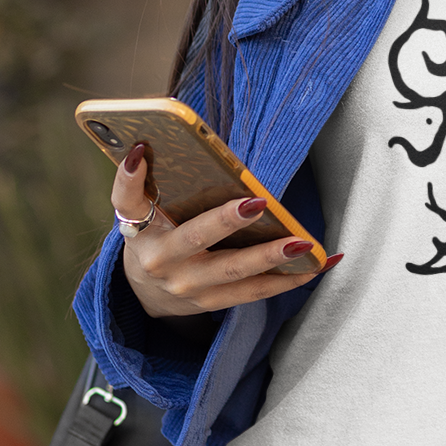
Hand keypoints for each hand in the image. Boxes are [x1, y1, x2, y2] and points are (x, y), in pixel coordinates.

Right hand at [111, 146, 340, 321]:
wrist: (145, 293)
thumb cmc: (152, 236)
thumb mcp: (137, 210)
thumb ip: (142, 182)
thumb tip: (148, 143)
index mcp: (140, 230)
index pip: (127, 200)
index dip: (131, 177)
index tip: (141, 152)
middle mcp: (163, 261)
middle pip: (196, 238)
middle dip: (227, 222)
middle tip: (259, 203)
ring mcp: (189, 288)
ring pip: (234, 273)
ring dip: (271, 258)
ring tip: (304, 244)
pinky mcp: (213, 303)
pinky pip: (255, 292)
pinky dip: (290, 280)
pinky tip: (318, 265)